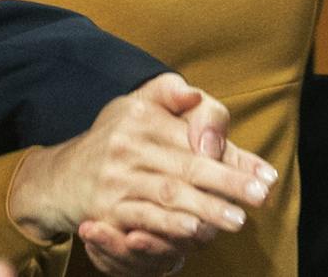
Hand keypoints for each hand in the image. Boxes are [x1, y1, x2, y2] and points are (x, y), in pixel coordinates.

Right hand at [6, 74, 272, 267]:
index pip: (193, 136)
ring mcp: (116, 178)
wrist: (63, 176)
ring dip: (205, 209)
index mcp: (141, 117)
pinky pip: (145, 219)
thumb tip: (195, 94)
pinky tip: (195, 233)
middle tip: (259, 197)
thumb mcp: (137, 105)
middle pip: (186, 166)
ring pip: (168, 194)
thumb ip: (170, 94)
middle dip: (226, 183)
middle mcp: (127, 145)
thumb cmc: (115, 139)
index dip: (232, 157)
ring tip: (236, 219)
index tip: (264, 176)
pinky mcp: (107, 209)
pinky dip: (172, 227)